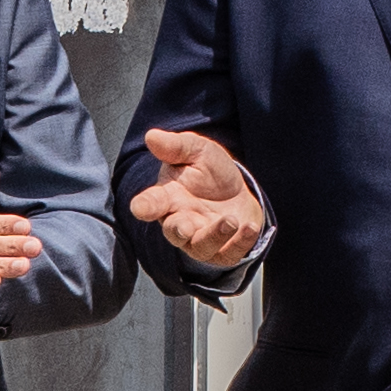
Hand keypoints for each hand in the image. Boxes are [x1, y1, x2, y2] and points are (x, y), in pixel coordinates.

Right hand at [128, 125, 270, 271]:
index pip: (151, 203)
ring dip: (214, 236)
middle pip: (173, 232)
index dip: (145, 206)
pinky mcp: (223, 251)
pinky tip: (250, 227)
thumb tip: (152, 136)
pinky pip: (229, 254)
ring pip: (200, 246)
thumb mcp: (198, 151)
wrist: (237, 191)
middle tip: (185, 227)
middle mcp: (181, 222)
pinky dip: (240, 242)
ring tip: (230, 220)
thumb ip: (176, 146)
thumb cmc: (210, 172)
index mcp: (168, 198)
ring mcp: (201, 239)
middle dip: (178, 231)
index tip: (140, 209)